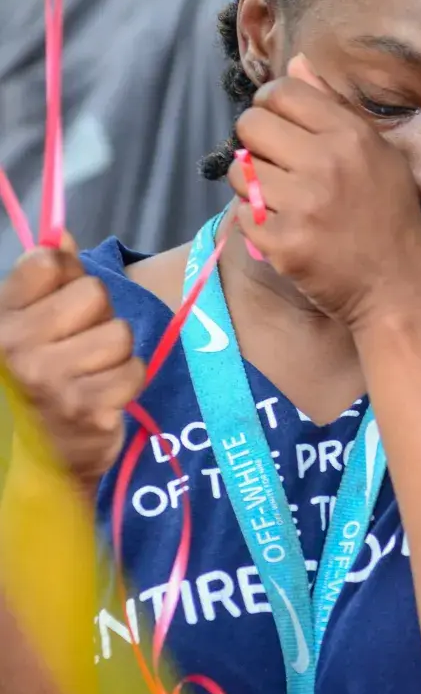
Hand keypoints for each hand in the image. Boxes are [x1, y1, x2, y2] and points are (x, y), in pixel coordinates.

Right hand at [0, 236, 143, 491]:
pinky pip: (135, 370)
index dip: (66, 277)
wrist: (40, 458)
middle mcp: (17, 350)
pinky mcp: (87, 412)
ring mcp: (50, 383)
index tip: (58, 301)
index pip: (48, 262)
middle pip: (94, 294)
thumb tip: (61, 234)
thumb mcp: (28, 323)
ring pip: (120, 333)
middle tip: (80, 343)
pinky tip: (103, 395)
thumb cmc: (38, 377)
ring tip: (92, 372)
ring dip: (116, 352)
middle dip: (97, 316)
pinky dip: (127, 382)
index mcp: (1, 319)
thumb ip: (46, 276)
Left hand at [228, 55, 420, 329]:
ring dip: (253, 186)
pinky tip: (284, 230)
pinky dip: (256, 223)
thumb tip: (295, 62)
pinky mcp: (284, 243)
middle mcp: (327, 163)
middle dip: (256, 144)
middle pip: (250, 125)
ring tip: (283, 201)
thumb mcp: (377, 153)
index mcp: (350, 135)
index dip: (270, 105)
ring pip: (239, 172)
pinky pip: (242, 214)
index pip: (281, 92)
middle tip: (277, 167)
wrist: (396, 287)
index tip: (276, 125)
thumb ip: (333, 107)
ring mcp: (304, 205)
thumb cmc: (388, 217)